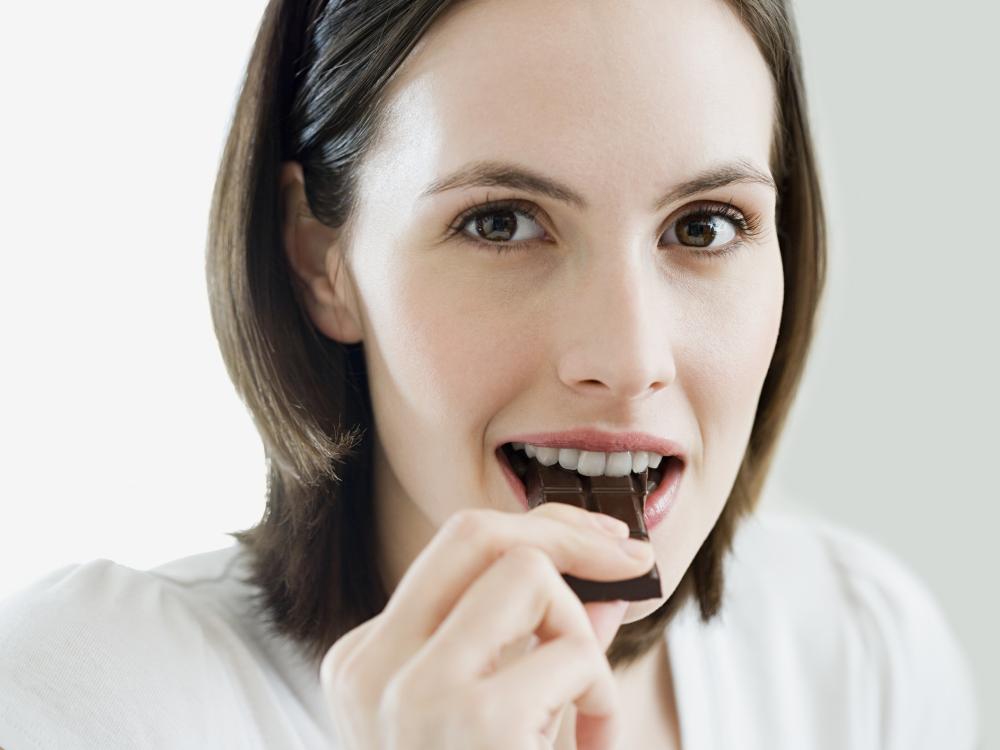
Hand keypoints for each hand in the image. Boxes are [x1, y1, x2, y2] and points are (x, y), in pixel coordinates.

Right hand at [319, 503, 655, 748]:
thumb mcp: (500, 719)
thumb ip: (539, 646)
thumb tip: (602, 586)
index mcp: (366, 663)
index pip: (454, 550)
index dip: (540, 532)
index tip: (604, 545)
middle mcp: (371, 668)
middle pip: (475, 533)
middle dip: (566, 533)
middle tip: (628, 561)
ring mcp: (410, 693)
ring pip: (524, 572)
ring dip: (581, 634)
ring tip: (584, 706)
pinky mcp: (468, 720)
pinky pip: (569, 652)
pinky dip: (602, 695)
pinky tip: (590, 747)